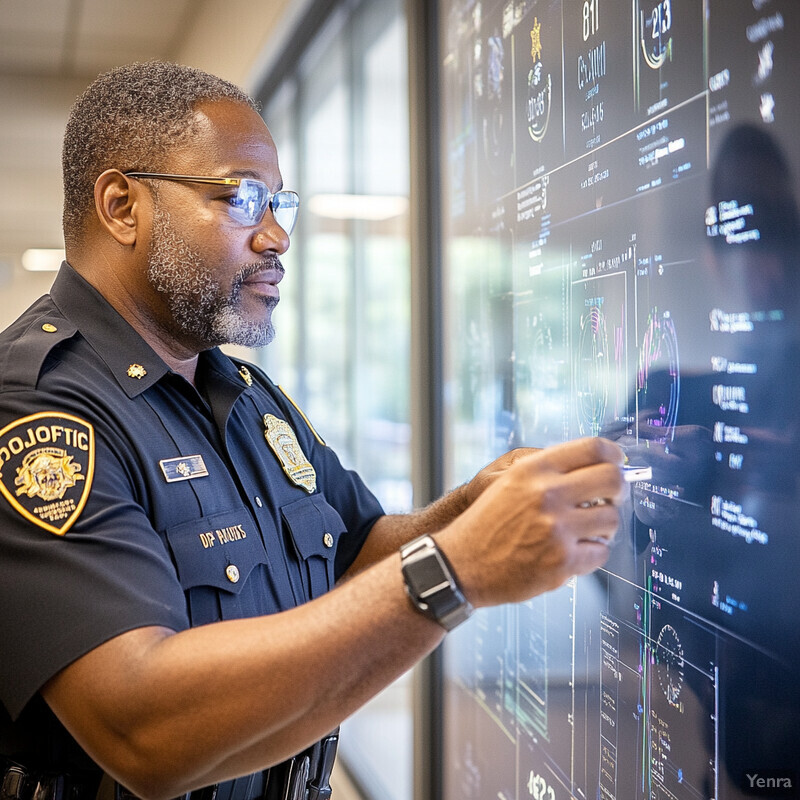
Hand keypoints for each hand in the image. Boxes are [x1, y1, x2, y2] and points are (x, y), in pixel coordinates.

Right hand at [437, 437, 623, 606]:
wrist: (460, 564)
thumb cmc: (484, 525)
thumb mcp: (508, 482)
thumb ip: (547, 472)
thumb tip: (593, 467)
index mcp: (533, 469)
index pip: (592, 448)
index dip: (613, 455)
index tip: (617, 463)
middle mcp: (547, 494)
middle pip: (612, 479)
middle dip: (617, 489)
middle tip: (610, 498)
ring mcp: (557, 528)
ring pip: (611, 519)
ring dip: (604, 526)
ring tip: (587, 530)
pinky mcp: (562, 561)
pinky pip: (601, 552)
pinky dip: (592, 553)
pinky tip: (574, 552)